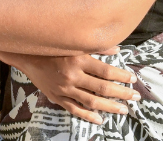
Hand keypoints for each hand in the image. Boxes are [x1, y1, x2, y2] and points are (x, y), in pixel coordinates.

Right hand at [5, 53, 137, 124]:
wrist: (27, 56)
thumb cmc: (52, 46)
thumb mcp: (73, 43)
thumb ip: (95, 47)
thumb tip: (117, 49)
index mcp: (78, 60)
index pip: (106, 71)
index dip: (121, 76)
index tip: (133, 79)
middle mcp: (72, 76)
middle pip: (102, 87)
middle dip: (122, 93)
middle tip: (136, 97)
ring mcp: (65, 89)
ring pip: (91, 101)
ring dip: (110, 106)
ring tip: (123, 110)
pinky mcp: (58, 97)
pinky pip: (75, 109)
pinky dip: (88, 116)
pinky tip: (100, 119)